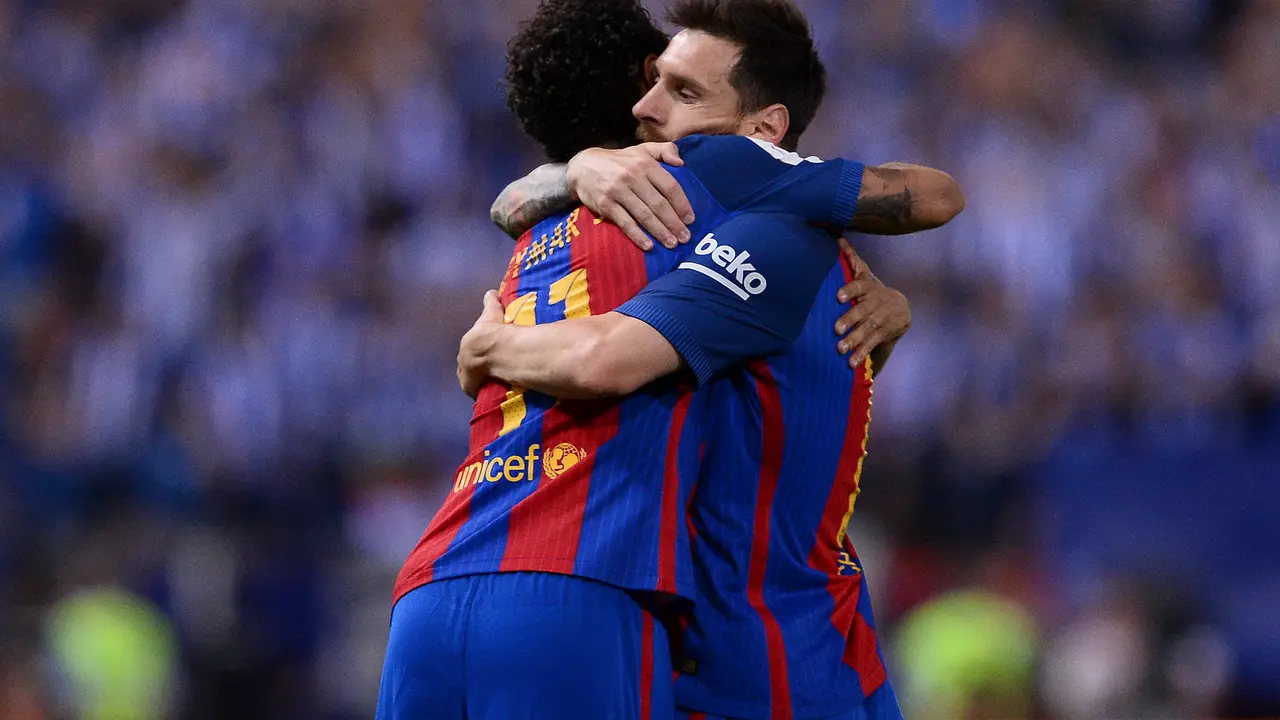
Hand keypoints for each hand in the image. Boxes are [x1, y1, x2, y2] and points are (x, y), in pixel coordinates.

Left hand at [457, 291, 504, 397]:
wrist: (494, 351)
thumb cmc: (492, 332)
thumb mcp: (492, 314)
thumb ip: (490, 303)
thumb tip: (491, 291)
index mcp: (466, 344)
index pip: (469, 349)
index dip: (476, 351)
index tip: (482, 353)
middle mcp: (461, 361)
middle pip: (467, 366)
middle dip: (474, 367)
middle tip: (487, 368)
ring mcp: (464, 376)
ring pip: (471, 380)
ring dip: (478, 380)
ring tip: (491, 381)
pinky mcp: (471, 388)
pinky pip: (476, 390)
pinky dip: (481, 390)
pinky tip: (491, 391)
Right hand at [567, 143, 694, 250]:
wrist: (583, 166)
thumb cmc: (619, 161)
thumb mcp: (642, 149)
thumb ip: (664, 150)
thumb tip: (681, 163)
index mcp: (645, 164)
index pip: (670, 186)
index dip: (682, 204)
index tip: (691, 219)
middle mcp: (632, 177)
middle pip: (659, 204)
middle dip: (674, 223)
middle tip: (686, 238)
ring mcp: (618, 191)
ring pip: (644, 215)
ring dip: (660, 232)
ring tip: (672, 244)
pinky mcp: (606, 204)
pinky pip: (625, 223)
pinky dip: (638, 236)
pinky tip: (649, 246)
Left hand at [833, 238, 910, 368]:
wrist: (900, 309)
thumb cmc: (871, 289)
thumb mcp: (864, 273)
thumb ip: (851, 258)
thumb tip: (837, 237)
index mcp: (869, 287)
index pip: (860, 286)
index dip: (850, 290)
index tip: (838, 296)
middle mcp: (876, 303)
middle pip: (863, 311)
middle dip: (850, 320)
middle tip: (836, 329)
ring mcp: (881, 320)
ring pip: (867, 330)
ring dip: (854, 340)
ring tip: (840, 349)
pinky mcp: (883, 335)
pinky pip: (872, 345)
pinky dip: (861, 354)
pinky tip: (851, 363)